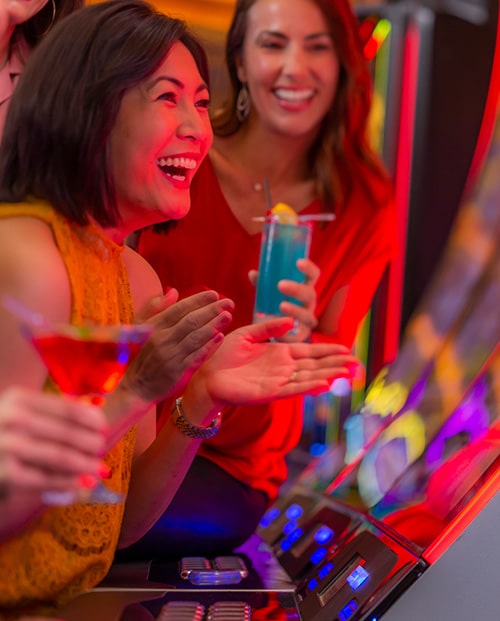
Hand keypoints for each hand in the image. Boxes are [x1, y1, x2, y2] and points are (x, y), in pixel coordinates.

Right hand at [0, 387, 106, 498]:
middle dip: (91, 443)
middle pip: (66, 432)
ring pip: (60, 456)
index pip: (66, 408)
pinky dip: (68, 482)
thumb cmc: (5, 434)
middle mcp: (11, 419)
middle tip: (102, 449)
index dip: (91, 418)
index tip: (104, 427)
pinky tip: (82, 483)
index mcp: (18, 399)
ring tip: (101, 469)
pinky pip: (45, 479)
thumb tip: (97, 408)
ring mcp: (6, 447)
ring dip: (85, 464)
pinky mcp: (5, 474)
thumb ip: (55, 411)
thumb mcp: (22, 414)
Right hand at [123, 289, 234, 402]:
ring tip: (227, 316)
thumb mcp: (141, 329)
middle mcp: (161, 340)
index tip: (214, 295)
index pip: (178, 309)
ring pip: (195, 337)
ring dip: (213, 325)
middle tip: (228, 303)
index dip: (197, 301)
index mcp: (153, 327)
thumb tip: (173, 291)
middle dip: (211, 310)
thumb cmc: (142, 355)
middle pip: (190, 321)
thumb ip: (156, 308)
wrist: (137, 387)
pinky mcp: (178, 372)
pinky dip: (208, 346)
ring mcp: (170, 357)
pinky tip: (220, 337)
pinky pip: (196, 356)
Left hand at [188, 317, 358, 409]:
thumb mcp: (248, 334)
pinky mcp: (268, 393)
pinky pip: (292, 389)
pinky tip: (323, 383)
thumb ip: (270, 327)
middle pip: (315, 367)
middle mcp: (282, 369)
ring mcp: (277, 382)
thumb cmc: (223, 355)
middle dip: (336, 366)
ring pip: (308, 378)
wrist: (204, 374)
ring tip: (347, 374)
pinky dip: (308, 386)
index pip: (310, 352)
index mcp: (279, 354)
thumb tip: (291, 321)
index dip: (328, 352)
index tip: (347, 351)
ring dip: (328, 376)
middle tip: (357, 365)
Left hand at [250, 258, 318, 341]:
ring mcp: (308, 319)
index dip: (308, 268)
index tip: (298, 262)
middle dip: (297, 289)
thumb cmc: (276, 304)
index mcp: (304, 288)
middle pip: (309, 294)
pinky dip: (289, 334)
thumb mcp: (270, 292)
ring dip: (295, 309)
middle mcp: (309, 303)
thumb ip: (263, 283)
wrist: (279, 329)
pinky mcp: (302, 335)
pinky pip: (299, 335)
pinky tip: (280, 333)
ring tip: (282, 306)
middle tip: (281, 285)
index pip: (312, 275)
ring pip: (306, 315)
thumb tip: (252, 273)